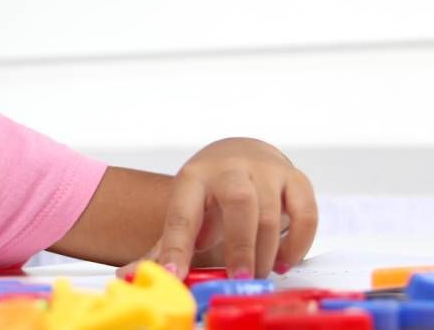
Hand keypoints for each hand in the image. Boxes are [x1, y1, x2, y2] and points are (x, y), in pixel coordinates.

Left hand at [120, 137, 316, 279]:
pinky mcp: (295, 178)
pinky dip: (298, 242)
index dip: (177, 248)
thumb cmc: (211, 193)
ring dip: (267, 252)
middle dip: (240, 246)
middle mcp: (230, 168)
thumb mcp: (185, 211)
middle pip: (239, 202)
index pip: (182, 213)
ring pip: (272, 211)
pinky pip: (305, 212)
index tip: (174, 275)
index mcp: (193, 178)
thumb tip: (129, 275)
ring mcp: (266, 170)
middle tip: (240, 280)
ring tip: (257, 274)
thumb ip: (166, 246)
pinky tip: (284, 260)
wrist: (241, 154)